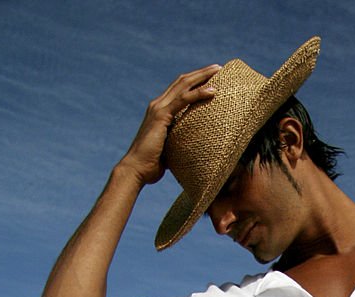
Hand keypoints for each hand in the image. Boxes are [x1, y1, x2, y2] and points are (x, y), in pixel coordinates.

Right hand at [118, 65, 220, 185]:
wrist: (136, 169)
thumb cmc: (152, 165)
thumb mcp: (170, 149)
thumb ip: (179, 142)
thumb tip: (193, 149)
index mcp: (160, 111)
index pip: (179, 89)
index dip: (194, 81)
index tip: (211, 77)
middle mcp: (158, 105)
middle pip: (182, 81)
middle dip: (200, 73)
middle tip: (218, 67)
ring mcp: (158, 108)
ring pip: (183, 85)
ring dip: (202, 76)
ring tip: (218, 70)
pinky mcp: (161, 116)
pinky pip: (183, 100)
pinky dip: (198, 94)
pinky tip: (212, 91)